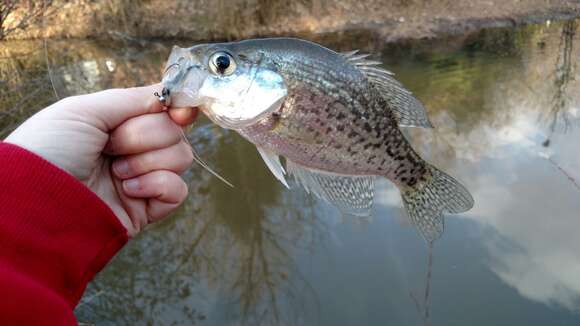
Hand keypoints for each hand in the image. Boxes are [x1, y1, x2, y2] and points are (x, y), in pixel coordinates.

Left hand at [4, 85, 197, 235]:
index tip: (179, 112)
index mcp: (118, 123)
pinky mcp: (148, 207)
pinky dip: (157, 185)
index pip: (164, 109)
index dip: (178, 108)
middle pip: (175, 131)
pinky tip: (128, 190)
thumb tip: (170, 95)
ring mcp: (143, 178)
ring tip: (116, 172)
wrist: (38, 203)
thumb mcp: (84, 110)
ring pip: (181, 157)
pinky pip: (179, 190)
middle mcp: (134, 149)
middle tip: (112, 147)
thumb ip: (132, 98)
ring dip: (148, 161)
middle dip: (145, 136)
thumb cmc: (49, 152)